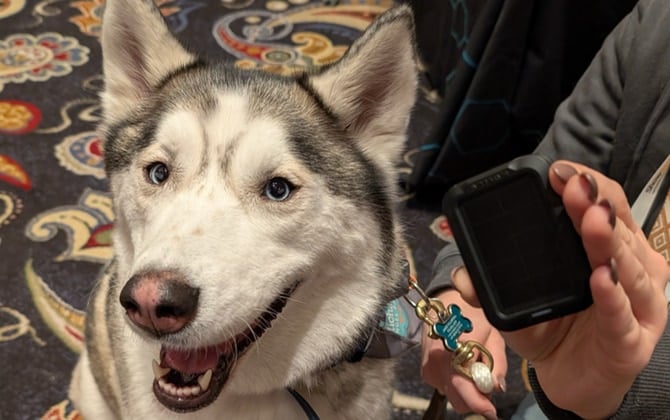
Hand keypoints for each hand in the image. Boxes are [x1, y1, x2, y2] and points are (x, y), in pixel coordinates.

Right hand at [420, 287, 506, 419]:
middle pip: (458, 398)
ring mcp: (429, 367)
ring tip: (475, 366)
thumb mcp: (494, 333)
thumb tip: (496, 387)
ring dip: (467, 389)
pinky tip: (461, 364)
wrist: (446, 301)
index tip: (491, 411)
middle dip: (476, 397)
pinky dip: (456, 382)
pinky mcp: (426, 370)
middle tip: (488, 380)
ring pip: (452, 394)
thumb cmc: (471, 313)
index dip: (479, 403)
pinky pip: (445, 386)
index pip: (463, 387)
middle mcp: (437, 361)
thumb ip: (497, 363)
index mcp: (453, 349)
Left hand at [454, 160, 668, 417]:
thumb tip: (463, 274)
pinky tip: (601, 277)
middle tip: (573, 186)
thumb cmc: (552, 328)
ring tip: (591, 218)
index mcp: (606, 247)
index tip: (556, 171)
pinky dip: (611, 295)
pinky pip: (621, 315)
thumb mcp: (517, 300)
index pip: (604, 203)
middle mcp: (630, 267)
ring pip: (627, 266)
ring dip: (606, 240)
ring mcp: (637, 303)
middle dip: (593, 203)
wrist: (571, 378)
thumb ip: (491, 283)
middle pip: (616, 228)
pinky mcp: (631, 340)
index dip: (586, 183)